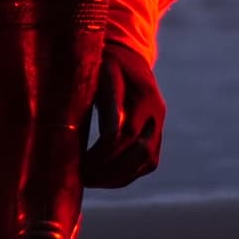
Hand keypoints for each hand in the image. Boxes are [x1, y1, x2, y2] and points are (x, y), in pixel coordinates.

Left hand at [83, 40, 164, 188]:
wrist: (129, 57)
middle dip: (110, 169)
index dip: (102, 154)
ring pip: (146, 161)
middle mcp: (156, 112)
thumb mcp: (101, 72)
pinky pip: (148, 162)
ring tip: (91, 181)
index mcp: (142, 95)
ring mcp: (159, 125)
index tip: (79, 164)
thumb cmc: (106, 63)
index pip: (124, 133)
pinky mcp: (158, 136)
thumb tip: (98, 134)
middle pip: (139, 151)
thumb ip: (104, 100)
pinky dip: (128, 175)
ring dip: (119, 177)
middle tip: (83, 178)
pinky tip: (106, 178)